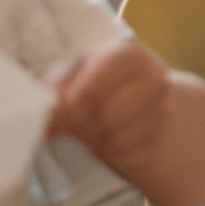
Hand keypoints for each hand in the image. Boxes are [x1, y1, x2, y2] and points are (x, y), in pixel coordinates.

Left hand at [45, 39, 175, 175]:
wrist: (145, 99)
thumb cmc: (102, 83)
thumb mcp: (76, 73)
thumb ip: (56, 88)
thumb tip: (40, 114)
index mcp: (126, 52)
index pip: (92, 90)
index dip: (68, 110)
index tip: (56, 117)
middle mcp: (152, 75)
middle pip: (105, 116)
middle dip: (80, 126)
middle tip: (70, 125)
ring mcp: (163, 104)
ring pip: (117, 136)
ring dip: (95, 139)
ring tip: (91, 128)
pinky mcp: (163, 132)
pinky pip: (128, 152)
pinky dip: (112, 151)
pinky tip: (109, 137)